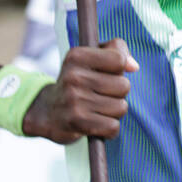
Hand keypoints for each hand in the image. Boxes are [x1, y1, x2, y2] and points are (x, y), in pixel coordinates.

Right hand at [22, 37, 138, 143]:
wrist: (47, 112)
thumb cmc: (77, 83)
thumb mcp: (90, 59)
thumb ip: (115, 51)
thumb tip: (134, 66)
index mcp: (77, 56)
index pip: (118, 59)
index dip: (119, 70)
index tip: (106, 74)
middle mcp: (74, 76)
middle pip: (124, 85)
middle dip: (118, 94)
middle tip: (100, 96)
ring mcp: (74, 99)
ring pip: (121, 107)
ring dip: (114, 112)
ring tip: (97, 110)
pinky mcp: (77, 121)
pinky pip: (113, 126)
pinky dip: (109, 129)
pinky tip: (96, 124)